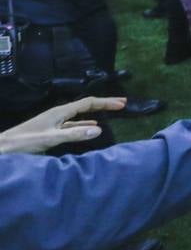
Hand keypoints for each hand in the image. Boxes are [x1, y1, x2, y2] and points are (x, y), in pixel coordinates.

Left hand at [0, 96, 125, 153]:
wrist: (4, 147)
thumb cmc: (25, 141)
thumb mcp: (51, 138)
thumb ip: (75, 134)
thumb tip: (99, 129)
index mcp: (60, 111)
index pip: (88, 103)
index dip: (106, 102)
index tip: (122, 103)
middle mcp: (59, 113)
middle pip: (86, 105)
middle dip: (104, 104)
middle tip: (122, 103)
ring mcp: (55, 121)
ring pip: (81, 115)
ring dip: (97, 113)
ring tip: (111, 113)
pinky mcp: (52, 130)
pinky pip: (74, 124)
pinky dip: (86, 124)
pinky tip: (92, 127)